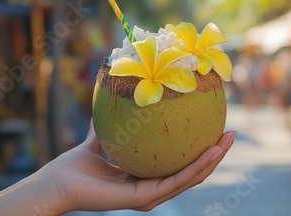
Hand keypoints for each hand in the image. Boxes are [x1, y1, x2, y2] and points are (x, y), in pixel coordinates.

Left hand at [41, 121, 236, 211]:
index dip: (199, 148)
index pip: (179, 164)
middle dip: (214, 153)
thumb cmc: (76, 164)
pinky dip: (197, 166)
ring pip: (191, 177)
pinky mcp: (145, 198)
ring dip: (213, 159)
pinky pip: (177, 180)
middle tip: (231, 133)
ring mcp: (151, 195)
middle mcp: (153, 188)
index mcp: (146, 176)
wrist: (59, 182)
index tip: (214, 127)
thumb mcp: (104, 137)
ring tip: (228, 140)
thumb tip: (121, 92)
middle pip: (192, 171)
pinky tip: (211, 151)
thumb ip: (116, 120)